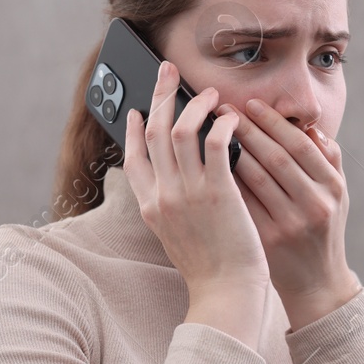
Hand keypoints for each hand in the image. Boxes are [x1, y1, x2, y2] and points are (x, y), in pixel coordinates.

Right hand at [124, 62, 268, 343]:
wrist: (225, 293)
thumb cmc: (209, 269)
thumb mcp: (177, 237)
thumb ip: (172, 206)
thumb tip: (177, 180)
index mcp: (150, 207)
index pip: (133, 156)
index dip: (132, 127)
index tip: (136, 108)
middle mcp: (163, 195)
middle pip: (153, 131)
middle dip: (159, 95)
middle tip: (167, 70)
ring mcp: (188, 192)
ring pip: (180, 130)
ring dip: (194, 103)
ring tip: (209, 92)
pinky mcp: (218, 191)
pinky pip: (215, 143)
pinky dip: (221, 124)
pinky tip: (231, 118)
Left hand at [216, 98, 361, 330]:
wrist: (316, 284)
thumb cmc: (323, 230)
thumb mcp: (337, 195)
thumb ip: (328, 159)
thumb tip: (309, 125)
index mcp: (332, 187)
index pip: (299, 144)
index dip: (273, 121)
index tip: (249, 103)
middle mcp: (314, 205)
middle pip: (274, 157)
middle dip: (245, 129)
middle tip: (220, 108)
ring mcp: (289, 225)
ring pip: (254, 179)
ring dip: (229, 151)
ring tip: (207, 131)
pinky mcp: (266, 241)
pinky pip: (240, 204)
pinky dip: (223, 182)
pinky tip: (205, 165)